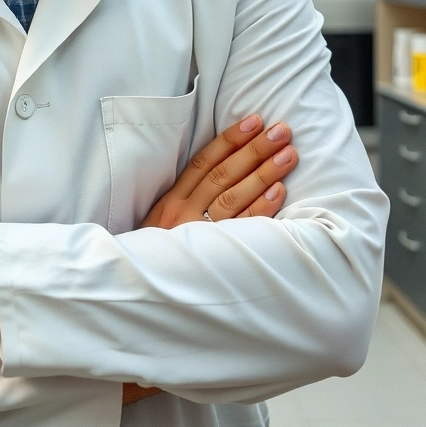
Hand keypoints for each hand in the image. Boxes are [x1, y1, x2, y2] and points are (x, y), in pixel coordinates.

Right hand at [123, 114, 297, 405]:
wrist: (136, 305)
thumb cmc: (152, 264)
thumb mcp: (159, 228)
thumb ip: (183, 203)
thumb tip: (219, 172)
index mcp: (169, 205)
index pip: (203, 163)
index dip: (229, 140)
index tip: (253, 121)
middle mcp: (182, 217)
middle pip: (224, 176)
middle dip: (255, 150)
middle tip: (282, 130)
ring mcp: (198, 239)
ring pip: (235, 199)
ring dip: (265, 173)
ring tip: (289, 154)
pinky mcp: (213, 262)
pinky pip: (242, 232)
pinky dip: (262, 210)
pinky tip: (280, 193)